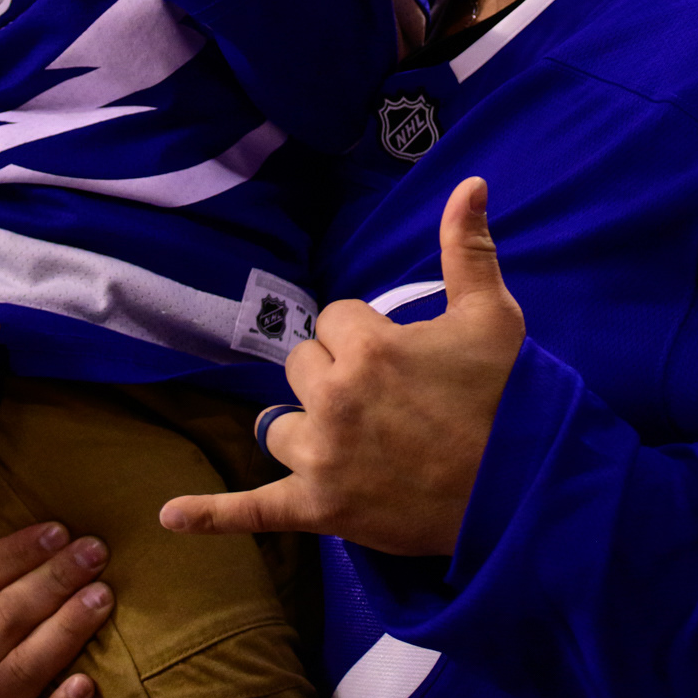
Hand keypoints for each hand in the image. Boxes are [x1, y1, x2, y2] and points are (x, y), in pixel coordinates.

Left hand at [161, 177, 525, 556]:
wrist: (526, 490)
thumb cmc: (509, 399)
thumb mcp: (493, 315)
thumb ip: (467, 247)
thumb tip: (470, 181)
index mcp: (369, 347)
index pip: (333, 320)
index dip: (366, 336)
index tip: (402, 359)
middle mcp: (334, 398)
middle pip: (302, 367)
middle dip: (334, 376)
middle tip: (387, 401)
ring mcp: (322, 458)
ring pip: (280, 425)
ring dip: (305, 427)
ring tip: (345, 439)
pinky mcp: (321, 510)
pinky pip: (255, 510)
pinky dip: (212, 516)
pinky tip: (171, 516)